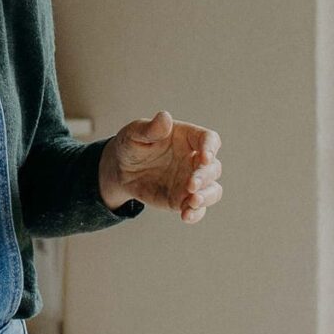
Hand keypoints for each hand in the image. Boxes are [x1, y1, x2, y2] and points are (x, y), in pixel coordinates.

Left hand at [100, 109, 221, 222]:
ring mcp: (190, 181)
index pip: (209, 139)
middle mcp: (194, 160)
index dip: (210, 148)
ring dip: (207, 197)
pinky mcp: (182, 199)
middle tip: (191, 185)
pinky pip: (197, 208)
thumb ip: (150, 128)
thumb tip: (165, 117)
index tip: (204, 157)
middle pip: (213, 167)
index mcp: (187, 138)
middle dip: (205, 177)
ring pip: (213, 189)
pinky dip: (196, 213)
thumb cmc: (131, 144)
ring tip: (192, 201)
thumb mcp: (134, 133)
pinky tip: (186, 215)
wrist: (119, 169)